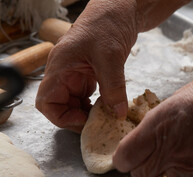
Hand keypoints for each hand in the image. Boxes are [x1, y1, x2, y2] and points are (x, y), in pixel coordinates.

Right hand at [36, 0, 137, 132]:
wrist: (119, 9)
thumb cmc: (106, 23)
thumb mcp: (110, 56)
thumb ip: (113, 87)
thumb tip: (118, 113)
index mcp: (60, 67)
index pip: (47, 102)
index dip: (61, 116)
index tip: (83, 120)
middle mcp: (65, 73)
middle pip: (61, 105)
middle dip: (77, 118)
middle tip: (98, 123)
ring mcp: (77, 74)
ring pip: (75, 102)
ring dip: (88, 113)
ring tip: (106, 117)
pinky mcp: (90, 74)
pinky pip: (88, 96)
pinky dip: (97, 105)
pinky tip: (110, 106)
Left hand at [113, 66, 192, 176]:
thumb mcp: (175, 101)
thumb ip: (155, 124)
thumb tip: (144, 138)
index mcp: (157, 127)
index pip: (124, 158)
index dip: (125, 157)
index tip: (130, 155)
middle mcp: (170, 152)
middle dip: (141, 169)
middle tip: (152, 159)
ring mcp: (188, 170)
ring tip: (168, 170)